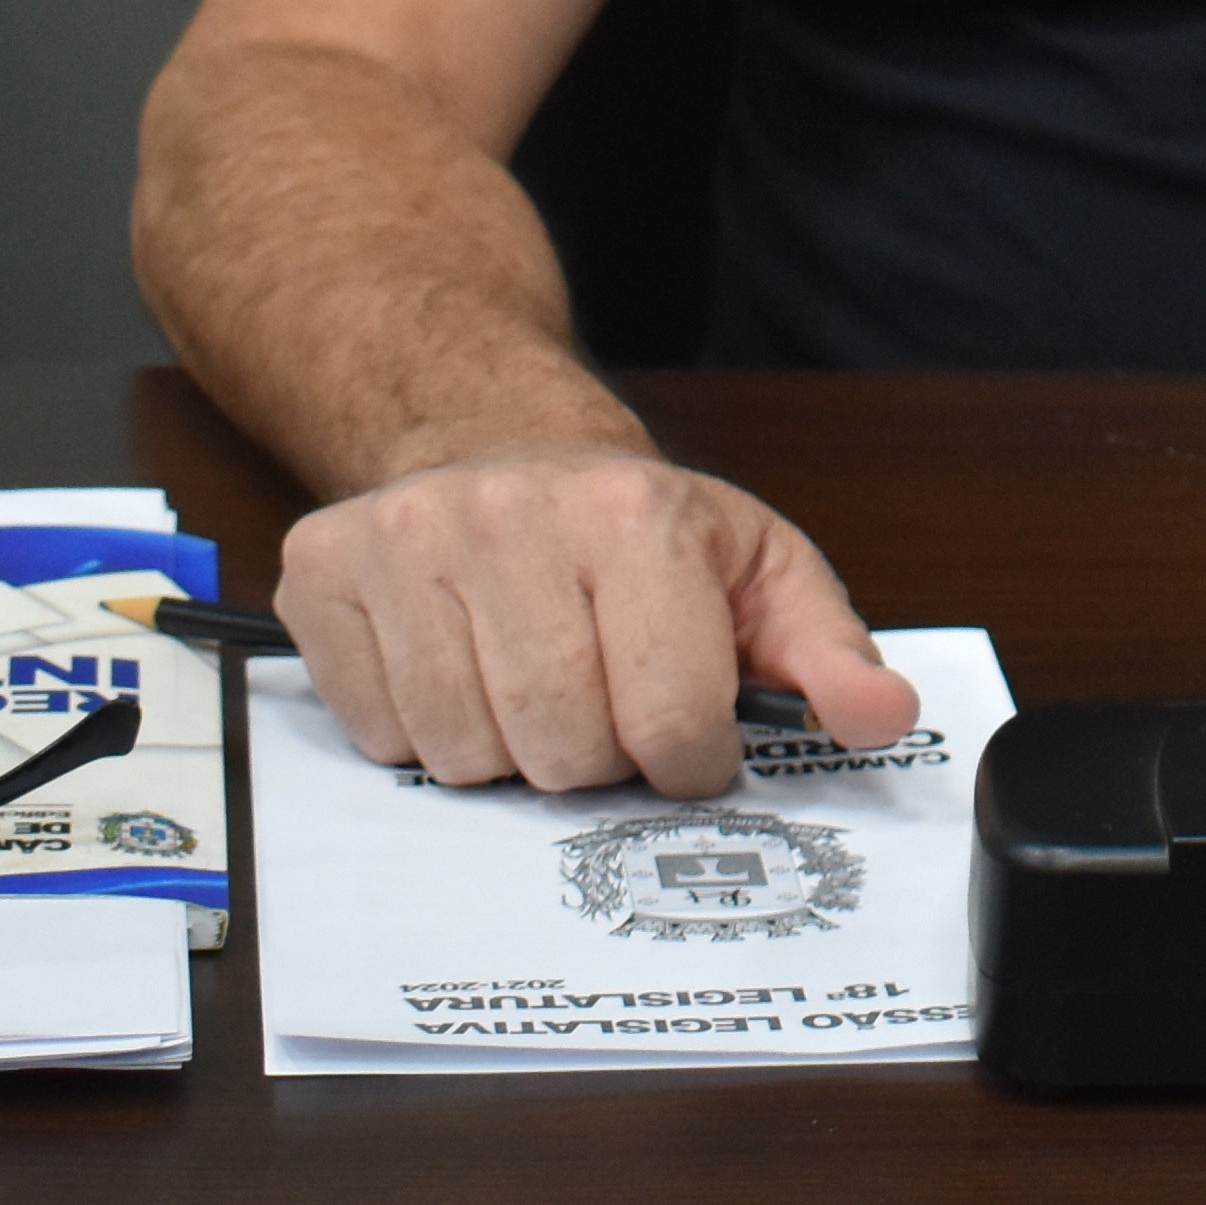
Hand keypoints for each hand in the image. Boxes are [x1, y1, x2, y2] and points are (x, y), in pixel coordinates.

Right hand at [272, 447, 920, 800]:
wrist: (500, 445)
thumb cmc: (642, 533)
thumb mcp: (759, 574)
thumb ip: (828, 655)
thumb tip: (882, 717)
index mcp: (635, 513)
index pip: (671, 722)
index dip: (688, 758)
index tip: (687, 735)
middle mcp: (508, 513)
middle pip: (562, 749)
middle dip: (596, 759)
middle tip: (601, 702)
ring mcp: (404, 538)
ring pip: (465, 754)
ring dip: (509, 753)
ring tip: (530, 682)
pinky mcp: (323, 570)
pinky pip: (381, 733)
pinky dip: (424, 733)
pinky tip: (458, 667)